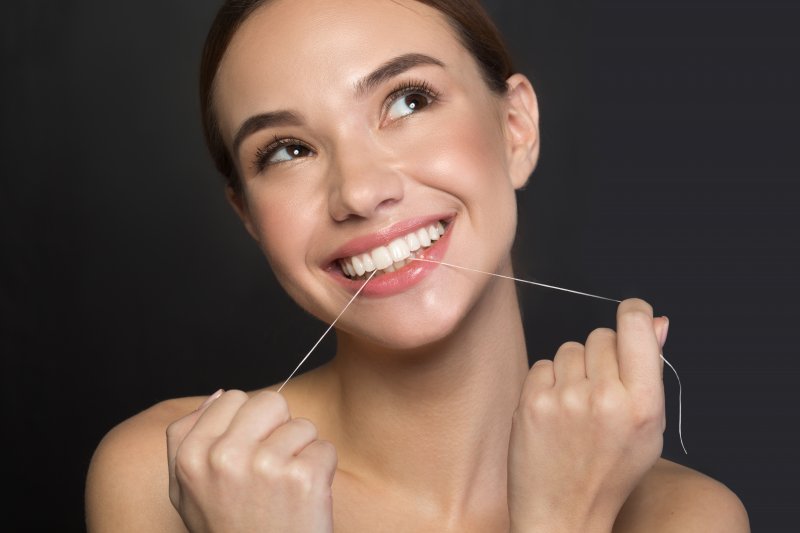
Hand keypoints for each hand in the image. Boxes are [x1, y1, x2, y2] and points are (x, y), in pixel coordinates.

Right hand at [166, 390, 336, 532]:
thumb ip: (187, 438)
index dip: (247, 424)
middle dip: (277, 428)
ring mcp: (265, 466)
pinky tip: (304, 498)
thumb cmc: (230, 530)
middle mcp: (224, 457)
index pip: (230, 397)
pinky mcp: (303, 478)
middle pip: (269, 402)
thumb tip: (218, 394)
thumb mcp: (187, 491)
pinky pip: (325, 448)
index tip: (248, 452)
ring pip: (302, 425)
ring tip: (286, 488)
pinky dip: (322, 471)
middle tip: (271, 467)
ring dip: (301, 453)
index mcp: (191, 456)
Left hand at [507, 298, 668, 532]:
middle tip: (600, 391)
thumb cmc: (610, 471)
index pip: (637, 326)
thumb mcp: (648, 428)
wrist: (564, 513)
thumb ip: (651, 371)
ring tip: (576, 405)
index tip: (630, 314)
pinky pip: (543, 364)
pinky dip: (548, 382)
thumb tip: (657, 320)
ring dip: (573, 368)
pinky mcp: (532, 402)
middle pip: (600, 335)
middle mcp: (606, 398)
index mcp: (644, 404)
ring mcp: (566, 399)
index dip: (634, 312)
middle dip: (601, 354)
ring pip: (570, 347)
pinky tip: (555, 411)